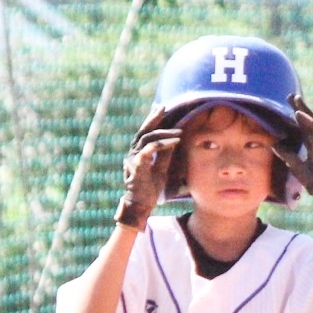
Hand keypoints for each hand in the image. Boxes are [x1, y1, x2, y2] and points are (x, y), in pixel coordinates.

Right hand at [115, 106, 179, 229]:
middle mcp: (133, 153)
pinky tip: (174, 142)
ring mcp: (134, 159)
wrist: (141, 204)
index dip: (152, 120)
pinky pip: (149, 150)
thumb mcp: (161, 168)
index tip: (161, 109)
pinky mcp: (137, 167)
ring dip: (164, 133)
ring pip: (147, 139)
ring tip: (178, 133)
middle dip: (154, 119)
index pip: (145, 132)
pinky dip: (161, 144)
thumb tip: (174, 141)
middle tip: (163, 108)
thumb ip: (165, 155)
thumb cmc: (150, 188)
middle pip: (143, 131)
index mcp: (138, 153)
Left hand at [277, 94, 312, 217]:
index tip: (289, 103)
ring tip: (296, 102)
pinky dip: (309, 123)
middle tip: (292, 96)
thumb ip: (287, 155)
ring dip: (306, 112)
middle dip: (302, 108)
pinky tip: (300, 115)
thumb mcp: (296, 166)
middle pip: (310, 121)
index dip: (297, 115)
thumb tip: (275, 144)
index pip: (304, 127)